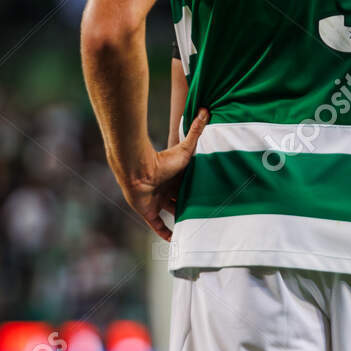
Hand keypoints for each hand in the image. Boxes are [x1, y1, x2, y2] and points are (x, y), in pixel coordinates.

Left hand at [124, 108, 208, 240]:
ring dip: (182, 221)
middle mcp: (167, 190)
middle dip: (192, 207)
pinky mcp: (149, 213)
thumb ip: (196, 130)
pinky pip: (158, 227)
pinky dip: (166, 234)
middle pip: (182, 201)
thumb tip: (206, 108)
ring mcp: (157, 201)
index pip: (189, 186)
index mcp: (176, 177)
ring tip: (197, 230)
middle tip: (208, 215)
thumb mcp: (185, 148)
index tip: (212, 198)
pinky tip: (176, 241)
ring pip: (172, 214)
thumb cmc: (162, 158)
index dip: (198, 191)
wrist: (138, 170)